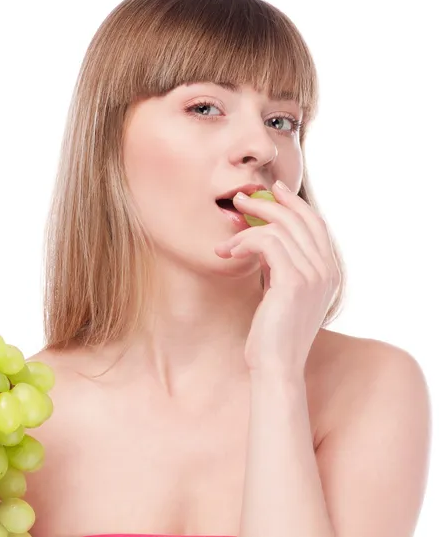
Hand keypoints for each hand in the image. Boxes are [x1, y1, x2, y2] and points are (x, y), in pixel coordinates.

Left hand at [215, 180, 339, 376]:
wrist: (275, 365)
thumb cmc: (273, 332)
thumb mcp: (283, 292)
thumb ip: (283, 264)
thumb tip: (266, 236)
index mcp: (330, 272)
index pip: (315, 223)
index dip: (294, 202)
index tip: (272, 189)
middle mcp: (328, 270)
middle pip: (300, 219)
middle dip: (268, 203)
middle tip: (240, 199)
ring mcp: (314, 275)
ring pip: (280, 229)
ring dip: (246, 229)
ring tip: (226, 243)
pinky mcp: (294, 282)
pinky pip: (267, 243)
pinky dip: (244, 242)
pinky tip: (228, 253)